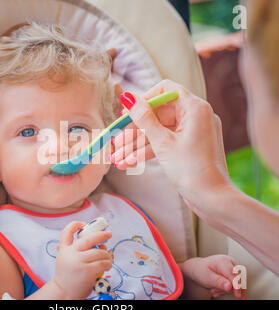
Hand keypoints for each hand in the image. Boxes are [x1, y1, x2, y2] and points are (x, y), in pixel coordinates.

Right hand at [53, 221, 112, 298]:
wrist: (63, 293)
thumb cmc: (68, 276)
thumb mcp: (66, 259)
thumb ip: (76, 250)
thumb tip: (98, 244)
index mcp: (64, 249)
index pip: (67, 231)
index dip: (75, 225)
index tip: (84, 224)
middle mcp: (70, 253)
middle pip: (89, 238)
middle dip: (101, 235)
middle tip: (108, 234)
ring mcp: (79, 261)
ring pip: (99, 252)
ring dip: (107, 255)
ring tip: (108, 258)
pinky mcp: (87, 271)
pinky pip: (103, 263)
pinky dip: (108, 263)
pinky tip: (107, 266)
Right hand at [111, 80, 232, 223]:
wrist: (211, 199)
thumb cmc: (191, 169)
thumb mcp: (162, 142)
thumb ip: (144, 118)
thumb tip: (128, 98)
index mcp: (195, 108)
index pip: (165, 91)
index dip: (144, 100)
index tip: (127, 112)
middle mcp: (195, 117)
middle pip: (158, 115)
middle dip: (135, 132)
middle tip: (117, 142)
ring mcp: (192, 133)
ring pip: (158, 132)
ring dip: (137, 145)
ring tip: (117, 158)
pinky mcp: (188, 147)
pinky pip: (164, 143)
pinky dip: (148, 152)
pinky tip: (129, 163)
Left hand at [180, 255, 246, 299]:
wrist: (198, 269)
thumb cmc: (201, 271)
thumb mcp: (206, 277)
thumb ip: (218, 282)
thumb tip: (230, 287)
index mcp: (224, 261)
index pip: (234, 275)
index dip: (237, 286)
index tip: (238, 296)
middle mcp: (231, 263)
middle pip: (238, 281)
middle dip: (227, 289)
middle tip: (212, 289)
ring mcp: (234, 269)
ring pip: (237, 285)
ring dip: (225, 290)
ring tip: (213, 288)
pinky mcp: (234, 275)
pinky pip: (235, 287)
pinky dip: (226, 290)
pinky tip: (217, 288)